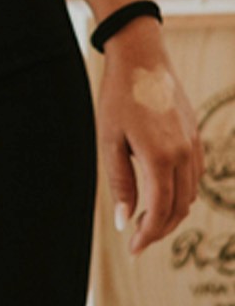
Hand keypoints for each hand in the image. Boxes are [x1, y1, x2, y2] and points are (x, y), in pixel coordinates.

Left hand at [97, 19, 203, 254]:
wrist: (141, 57)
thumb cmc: (118, 97)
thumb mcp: (110, 141)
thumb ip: (120, 183)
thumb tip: (125, 222)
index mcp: (161, 157)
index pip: (161, 211)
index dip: (148, 235)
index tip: (133, 248)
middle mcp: (184, 154)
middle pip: (180, 208)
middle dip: (160, 229)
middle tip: (137, 239)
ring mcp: (194, 144)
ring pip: (191, 194)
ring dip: (172, 213)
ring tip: (147, 220)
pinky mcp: (196, 136)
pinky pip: (195, 176)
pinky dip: (182, 193)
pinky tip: (162, 194)